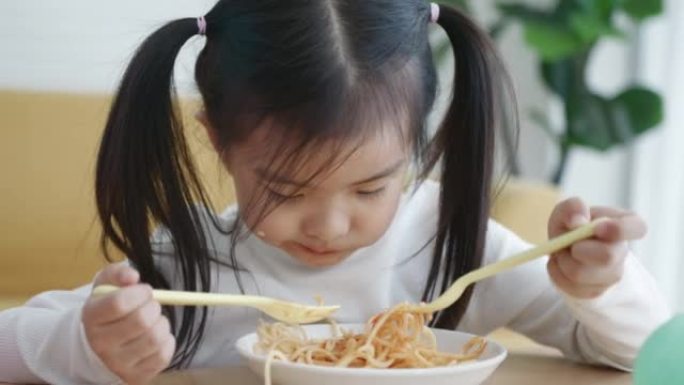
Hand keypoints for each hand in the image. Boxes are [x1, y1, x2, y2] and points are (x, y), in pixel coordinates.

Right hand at [82, 263, 174, 384]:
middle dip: (154, 307)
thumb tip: (132, 276)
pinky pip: (164, 355)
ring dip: (162, 323)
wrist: (98, 343)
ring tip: (154, 320)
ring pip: (155, 338)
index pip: (119, 304)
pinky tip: (157, 336)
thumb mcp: (106, 285)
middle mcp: (101, 344)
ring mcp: (117, 363)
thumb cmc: (107, 308)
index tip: (145, 290)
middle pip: (141, 321)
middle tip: (152, 305)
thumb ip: (118, 273)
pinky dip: (167, 341)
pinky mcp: (135, 376)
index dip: (140, 293)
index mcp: (91, 317)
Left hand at [546, 197, 646, 298]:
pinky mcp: (593, 291)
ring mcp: (610, 275)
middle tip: (571, 244)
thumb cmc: (571, 226)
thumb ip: (573, 207)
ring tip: (563, 251)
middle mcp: (621, 252)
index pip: (638, 228)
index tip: (597, 228)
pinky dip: (555, 270)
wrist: (565, 250)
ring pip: (579, 273)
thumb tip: (578, 221)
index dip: (620, 229)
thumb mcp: (568, 210)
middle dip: (580, 249)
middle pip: (607, 257)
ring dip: (562, 259)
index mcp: (623, 225)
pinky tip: (560, 263)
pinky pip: (567, 284)